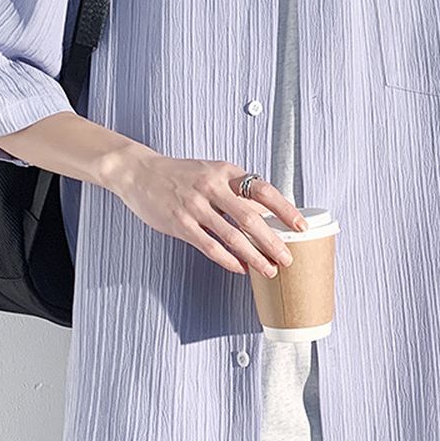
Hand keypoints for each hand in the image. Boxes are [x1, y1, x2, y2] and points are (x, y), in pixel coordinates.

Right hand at [105, 150, 306, 277]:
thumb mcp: (211, 172)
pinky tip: (240, 268)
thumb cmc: (179, 174)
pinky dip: (228, 260)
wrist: (138, 172)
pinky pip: (210, 246)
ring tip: (268, 269)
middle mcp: (212, 186)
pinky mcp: (180, 223)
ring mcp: (195, 205)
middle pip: (250, 218)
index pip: (263, 190)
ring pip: (232, 236)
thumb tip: (266, 214)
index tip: (300, 226)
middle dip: (273, 241)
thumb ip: (235, 190)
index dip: (285, 209)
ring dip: (254, 256)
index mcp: (225, 171)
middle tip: (287, 258)